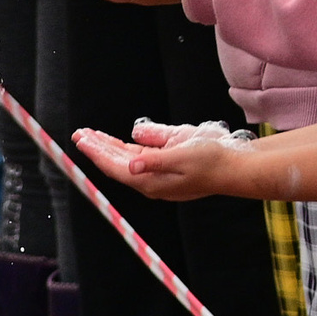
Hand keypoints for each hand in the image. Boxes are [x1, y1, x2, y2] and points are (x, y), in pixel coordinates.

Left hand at [74, 124, 246, 201]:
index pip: (115, 167)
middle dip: (98, 148)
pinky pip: (143, 154)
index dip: (97, 153)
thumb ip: (156, 159)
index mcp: (151, 181)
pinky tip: (120, 140)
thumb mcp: (183, 157)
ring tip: (92, 135)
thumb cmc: (212, 163)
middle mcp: (151, 178)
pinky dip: (128, 146)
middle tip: (80, 134)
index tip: (82, 140)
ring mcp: (160, 170)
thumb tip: (132, 166)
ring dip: (109, 146)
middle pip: (117, 162)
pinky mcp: (169, 162)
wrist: (236, 166)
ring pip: (127, 158)